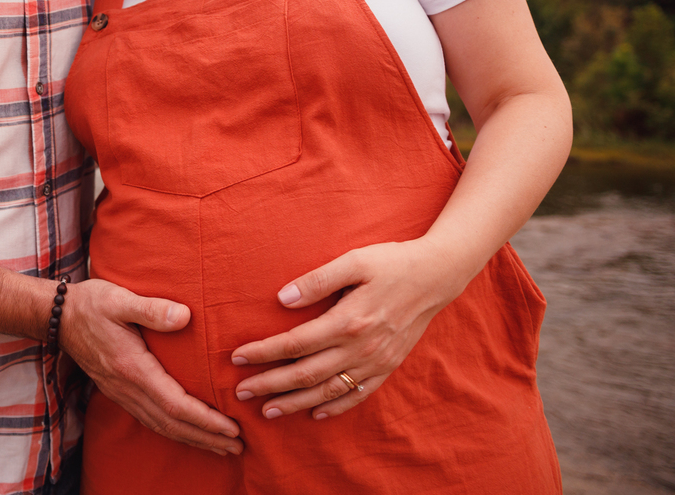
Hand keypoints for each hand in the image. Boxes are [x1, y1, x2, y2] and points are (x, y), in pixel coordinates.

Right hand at [61, 279, 243, 455]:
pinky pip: (150, 419)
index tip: (231, 428)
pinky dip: (174, 430)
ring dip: (193, 439)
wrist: (58, 316)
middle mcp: (127, 387)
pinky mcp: (119, 391)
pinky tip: (187, 432)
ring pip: (161, 425)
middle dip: (206, 438)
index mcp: (132, 368)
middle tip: (238, 447)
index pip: (175, 404)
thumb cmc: (92, 303)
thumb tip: (185, 316)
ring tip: (221, 447)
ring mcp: (121, 392)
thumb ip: (152, 309)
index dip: (205, 420)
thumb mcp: (120, 299)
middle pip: (172, 423)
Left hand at [231, 237, 464, 419]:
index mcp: (348, 320)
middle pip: (306, 374)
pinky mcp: (388, 367)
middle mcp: (361, 348)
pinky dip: (336, 407)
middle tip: (240, 393)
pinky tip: (315, 414)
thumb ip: (317, 280)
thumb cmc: (392, 262)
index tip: (236, 357)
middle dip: (270, 385)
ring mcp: (376, 361)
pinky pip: (359, 395)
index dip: (263, 352)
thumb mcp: (354, 260)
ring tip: (268, 411)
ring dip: (296, 403)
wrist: (438, 275)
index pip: (295, 343)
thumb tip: (282, 299)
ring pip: (329, 391)